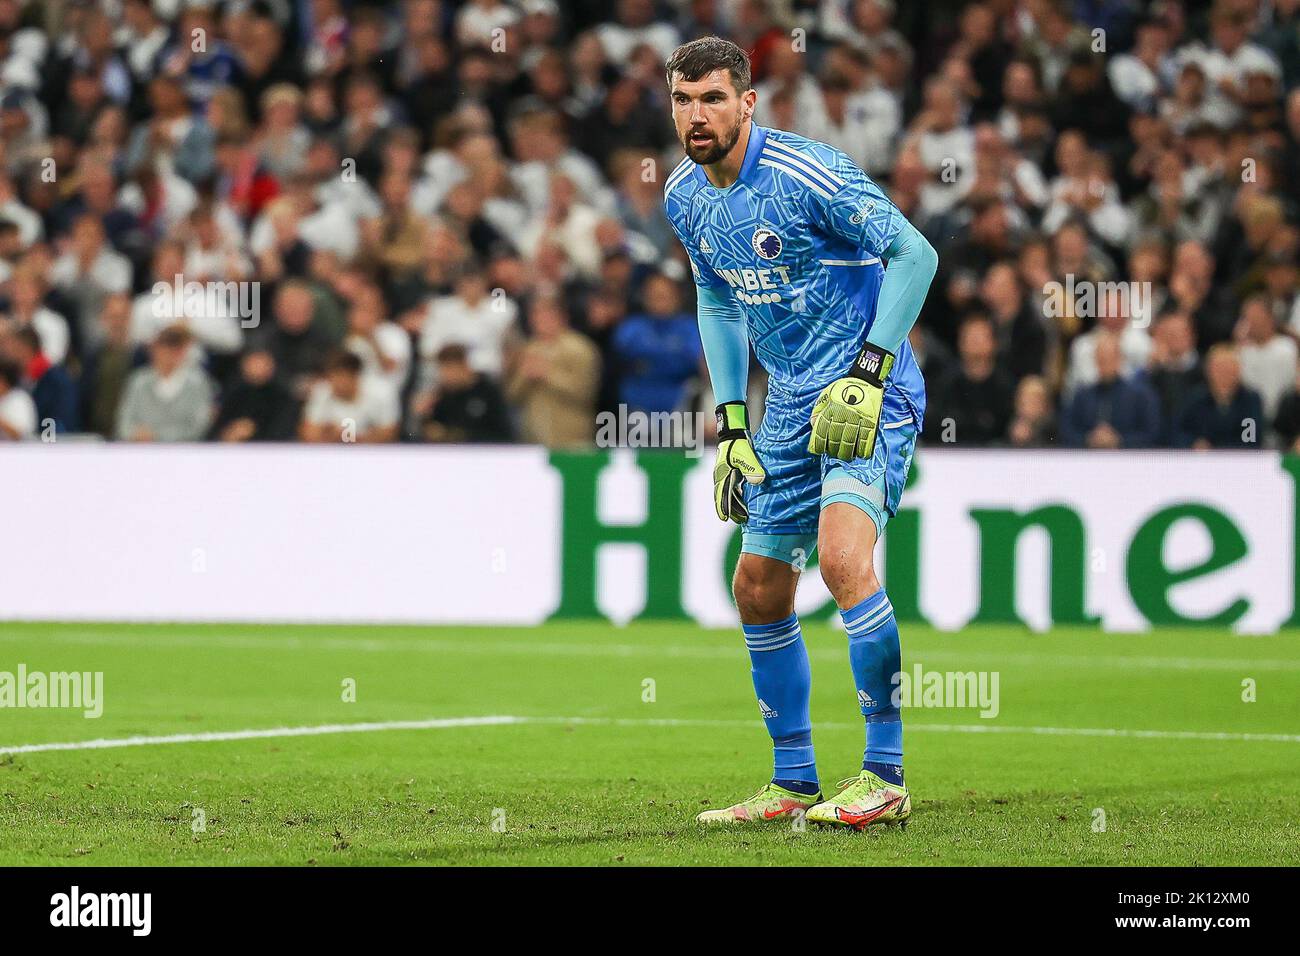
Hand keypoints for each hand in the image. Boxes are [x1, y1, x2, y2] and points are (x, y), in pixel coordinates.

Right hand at [713, 402, 764, 522]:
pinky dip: (737, 495)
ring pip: (728, 492)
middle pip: (724, 496)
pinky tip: (744, 500)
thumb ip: (752, 468)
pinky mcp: (730, 471)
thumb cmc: (738, 443)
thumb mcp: (746, 454)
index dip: (723, 507)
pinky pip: (732, 487)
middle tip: (739, 520)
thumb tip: (759, 481)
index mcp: (722, 474)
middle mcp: (721, 476)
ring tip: (743, 515)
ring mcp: (724, 474)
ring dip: (734, 503)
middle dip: (730, 509)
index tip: (724, 518)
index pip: (721, 494)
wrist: (734, 431)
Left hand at [808, 345, 893, 461]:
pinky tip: (860, 454)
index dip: (818, 444)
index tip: (817, 451)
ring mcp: (858, 419)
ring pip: (850, 442)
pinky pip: (866, 439)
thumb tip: (812, 424)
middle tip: (833, 454)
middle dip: (833, 451)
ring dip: (847, 453)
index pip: (821, 432)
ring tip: (846, 456)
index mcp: (831, 409)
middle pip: (836, 440)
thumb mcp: (827, 394)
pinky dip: (863, 449)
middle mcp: (843, 415)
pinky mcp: (871, 420)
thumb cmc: (844, 387)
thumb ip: (818, 409)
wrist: (867, 378)